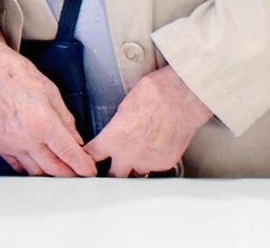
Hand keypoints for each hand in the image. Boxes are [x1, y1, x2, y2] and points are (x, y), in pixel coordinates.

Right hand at [0, 23, 94, 176]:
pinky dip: (32, 167)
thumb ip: (66, 122)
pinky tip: (39, 160)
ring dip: (51, 173)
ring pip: (36, 172)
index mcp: (43, 122)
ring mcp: (11, 144)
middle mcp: (27, 137)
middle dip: (70, 174)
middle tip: (78, 172)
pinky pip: (19, 166)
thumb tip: (77, 142)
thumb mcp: (52, 94)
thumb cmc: (21, 79)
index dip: (83, 166)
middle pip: (54, 168)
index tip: (89, 171)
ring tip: (60, 168)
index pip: (69, 153)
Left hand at [84, 65, 211, 176]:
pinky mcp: (165, 163)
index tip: (89, 158)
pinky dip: (154, 162)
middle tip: (112, 166)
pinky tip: (157, 149)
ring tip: (139, 156)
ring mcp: (148, 162)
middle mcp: (128, 155)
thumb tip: (116, 130)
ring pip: (137, 174)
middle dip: (112, 171)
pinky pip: (156, 168)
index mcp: (112, 139)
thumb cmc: (153, 94)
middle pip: (113, 175)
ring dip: (135, 167)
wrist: (182, 98)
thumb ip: (117, 126)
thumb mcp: (124, 107)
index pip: (91, 156)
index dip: (88, 156)